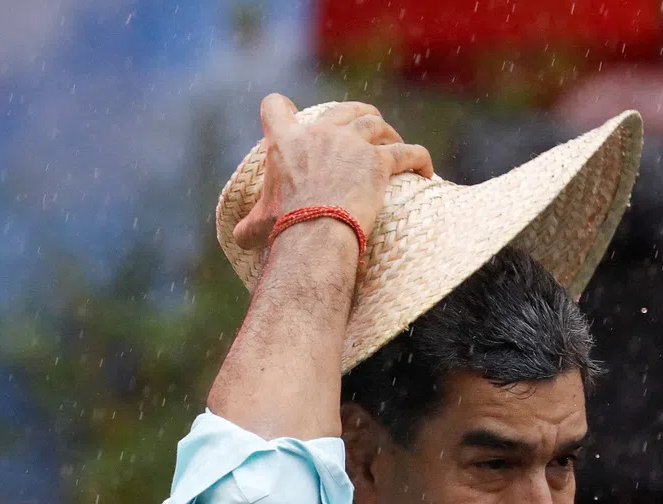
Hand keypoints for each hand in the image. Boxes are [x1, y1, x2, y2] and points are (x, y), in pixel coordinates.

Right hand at [233, 94, 433, 252]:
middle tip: (368, 128)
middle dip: (356, 114)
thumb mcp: (258, 225)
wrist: (315, 232)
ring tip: (396, 143)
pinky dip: (420, 159)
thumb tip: (236, 238)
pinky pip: (408, 153)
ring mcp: (352, 144)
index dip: (280, 108)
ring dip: (388, 132)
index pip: (275, 107)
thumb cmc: (285, 228)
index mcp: (286, 143)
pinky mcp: (379, 162)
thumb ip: (246, 225)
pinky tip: (426, 171)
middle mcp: (320, 134)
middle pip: (343, 110)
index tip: (287, 113)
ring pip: (376, 124)